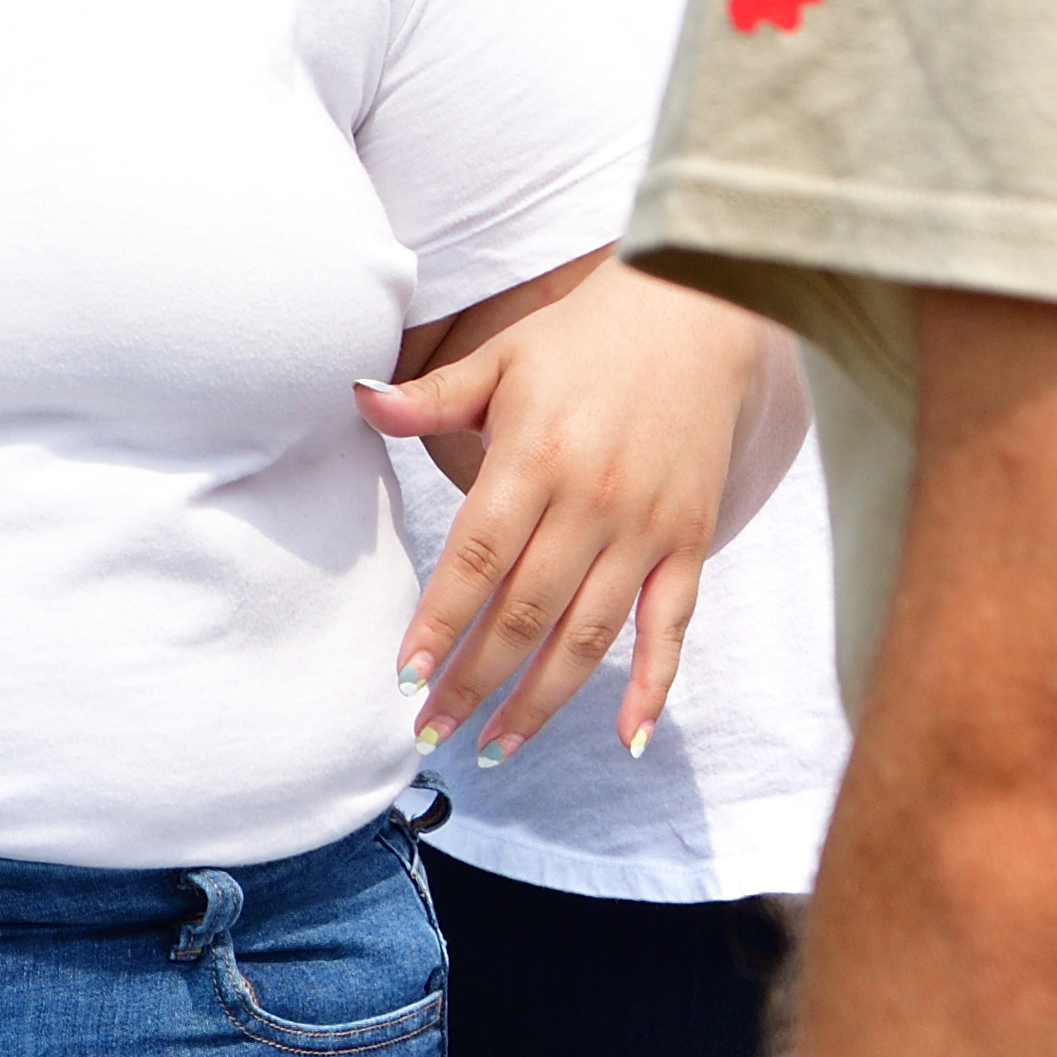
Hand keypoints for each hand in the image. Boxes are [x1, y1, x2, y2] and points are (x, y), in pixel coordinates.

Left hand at [363, 262, 795, 759]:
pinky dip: (652, 686)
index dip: (439, 625)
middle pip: (524, 614)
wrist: (699, 310)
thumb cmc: (585, 339)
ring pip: (588, 636)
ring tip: (496, 746)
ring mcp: (646, 526)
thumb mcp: (503, 356)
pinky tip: (626, 737)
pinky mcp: (691, 540)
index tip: (405, 677)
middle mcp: (593, 500)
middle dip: (473, 683)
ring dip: (540, 701)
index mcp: (535, 455)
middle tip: (431, 732)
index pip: (476, 560)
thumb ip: (431, 396)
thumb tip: (356, 397)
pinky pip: (672, 627)